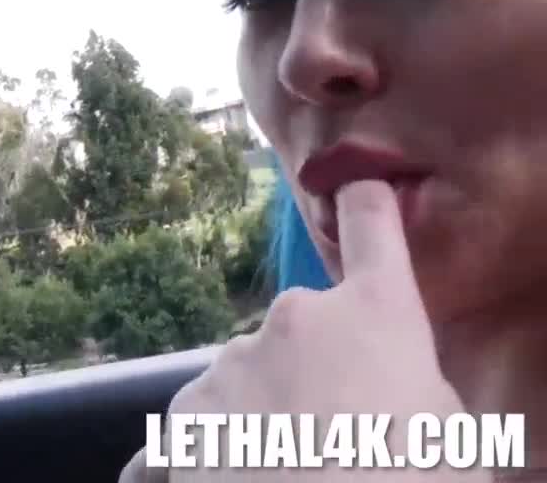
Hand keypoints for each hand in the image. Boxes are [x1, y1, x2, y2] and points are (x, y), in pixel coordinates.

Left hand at [119, 180, 482, 480]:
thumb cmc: (405, 482)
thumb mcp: (453, 432)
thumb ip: (415, 381)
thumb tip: (393, 383)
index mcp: (375, 314)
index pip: (373, 229)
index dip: (367, 207)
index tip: (359, 188)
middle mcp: (296, 318)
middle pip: (309, 331)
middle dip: (319, 370)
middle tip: (342, 432)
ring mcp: (234, 360)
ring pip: (257, 376)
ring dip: (271, 409)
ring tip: (293, 466)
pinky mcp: (187, 408)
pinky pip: (212, 419)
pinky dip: (224, 445)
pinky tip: (245, 477)